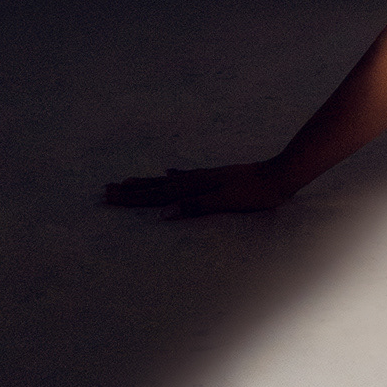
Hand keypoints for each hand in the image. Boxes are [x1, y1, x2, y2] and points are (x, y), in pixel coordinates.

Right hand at [102, 162, 295, 219]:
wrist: (281, 175)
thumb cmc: (256, 193)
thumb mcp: (225, 202)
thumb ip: (194, 206)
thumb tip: (163, 214)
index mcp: (195, 187)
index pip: (157, 195)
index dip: (133, 198)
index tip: (109, 198)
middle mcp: (196, 180)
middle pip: (156, 187)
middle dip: (131, 191)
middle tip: (106, 191)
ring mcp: (205, 177)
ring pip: (167, 181)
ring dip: (146, 183)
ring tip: (127, 181)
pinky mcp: (217, 176)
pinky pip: (186, 176)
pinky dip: (174, 176)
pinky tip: (168, 172)